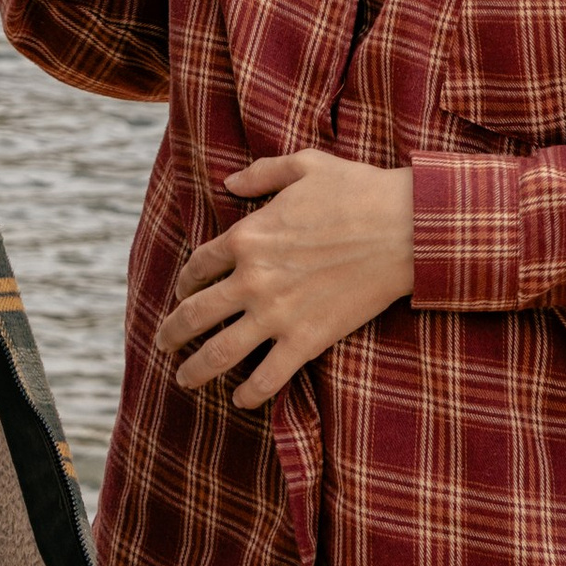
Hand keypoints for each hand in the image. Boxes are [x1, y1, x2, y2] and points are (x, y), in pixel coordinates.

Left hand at [153, 150, 412, 405]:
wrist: (403, 228)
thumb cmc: (356, 190)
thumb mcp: (304, 165)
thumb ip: (261, 173)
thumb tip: (228, 183)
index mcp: (247, 236)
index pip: (199, 264)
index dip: (185, 281)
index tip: (183, 291)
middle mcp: (253, 279)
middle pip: (196, 313)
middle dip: (173, 331)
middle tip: (162, 342)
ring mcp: (278, 314)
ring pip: (221, 352)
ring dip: (196, 369)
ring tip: (182, 379)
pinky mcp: (307, 341)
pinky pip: (268, 378)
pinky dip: (249, 393)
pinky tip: (240, 399)